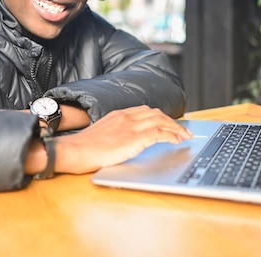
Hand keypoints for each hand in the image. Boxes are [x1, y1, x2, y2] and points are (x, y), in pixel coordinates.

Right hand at [54, 105, 191, 173]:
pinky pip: (159, 133)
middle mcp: (126, 117)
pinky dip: (171, 136)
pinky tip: (177, 141)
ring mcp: (131, 127)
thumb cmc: (83, 147)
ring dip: (176, 128)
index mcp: (118, 115)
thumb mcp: (101, 134)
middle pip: (156, 113)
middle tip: (183, 130)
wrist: (75, 150)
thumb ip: (114, 133)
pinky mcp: (134, 139)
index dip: (160, 117)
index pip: (145, 111)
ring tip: (185, 136)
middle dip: (172, 121)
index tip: (168, 123)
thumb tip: (123, 141)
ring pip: (161, 121)